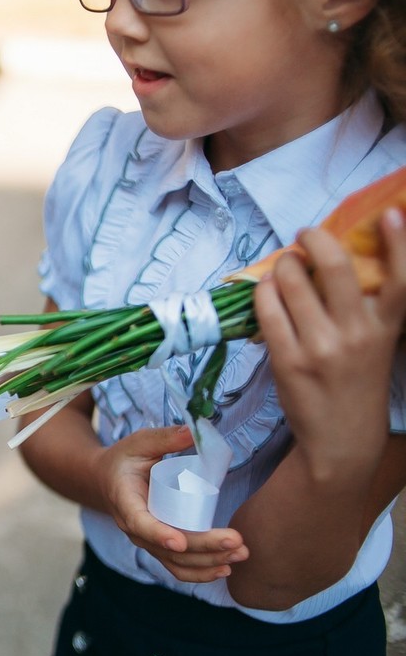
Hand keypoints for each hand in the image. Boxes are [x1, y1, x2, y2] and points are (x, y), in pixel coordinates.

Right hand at [99, 425, 248, 582]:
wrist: (108, 480)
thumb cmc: (125, 459)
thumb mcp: (139, 443)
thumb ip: (164, 438)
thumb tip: (193, 432)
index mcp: (125, 501)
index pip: (140, 523)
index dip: (159, 534)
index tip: (180, 542)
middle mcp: (134, 528)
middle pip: (168, 548)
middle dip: (204, 547)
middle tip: (236, 541)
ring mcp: (147, 541)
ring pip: (177, 563)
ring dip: (209, 563)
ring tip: (240, 554)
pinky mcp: (160, 548)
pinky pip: (178, 568)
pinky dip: (201, 573)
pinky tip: (225, 569)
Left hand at [254, 209, 405, 475]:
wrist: (341, 441)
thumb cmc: (356, 384)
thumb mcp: (375, 345)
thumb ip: (363, 308)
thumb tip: (331, 262)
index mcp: (387, 328)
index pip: (402, 280)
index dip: (399, 242)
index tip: (390, 214)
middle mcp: (358, 334)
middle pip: (337, 268)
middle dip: (315, 240)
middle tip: (305, 235)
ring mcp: (321, 347)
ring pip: (294, 283)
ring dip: (285, 264)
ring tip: (285, 266)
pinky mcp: (288, 361)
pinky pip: (268, 310)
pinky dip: (263, 291)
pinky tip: (265, 289)